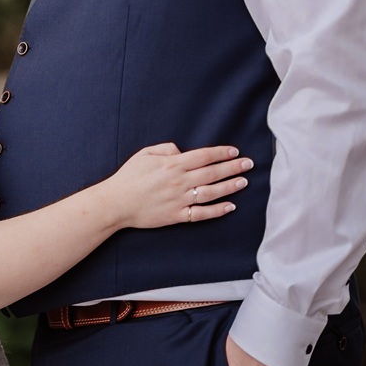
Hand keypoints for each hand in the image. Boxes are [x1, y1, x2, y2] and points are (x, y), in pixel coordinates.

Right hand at [110, 142, 251, 229]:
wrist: (116, 202)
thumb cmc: (129, 176)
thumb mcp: (144, 154)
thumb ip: (166, 149)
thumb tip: (182, 152)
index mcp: (172, 164)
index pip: (203, 156)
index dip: (221, 153)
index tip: (234, 151)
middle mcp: (179, 181)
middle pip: (212, 172)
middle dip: (233, 167)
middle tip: (249, 164)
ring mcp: (179, 200)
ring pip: (211, 192)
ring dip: (230, 186)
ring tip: (244, 181)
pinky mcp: (177, 216)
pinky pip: (202, 214)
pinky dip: (217, 211)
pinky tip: (230, 206)